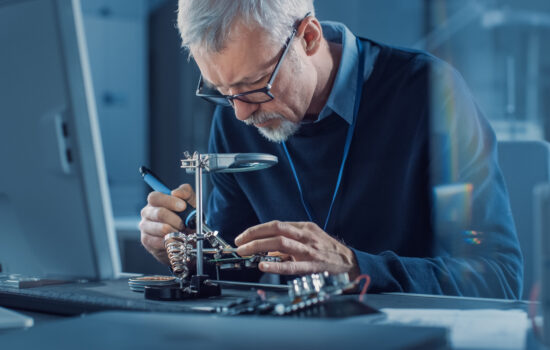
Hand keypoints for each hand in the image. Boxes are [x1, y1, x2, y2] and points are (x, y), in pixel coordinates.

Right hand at [139, 184, 195, 264]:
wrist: (188, 234)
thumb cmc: (187, 215)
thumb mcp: (190, 201)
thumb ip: (185, 192)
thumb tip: (176, 192)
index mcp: (155, 200)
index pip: (154, 197)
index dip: (170, 202)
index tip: (183, 206)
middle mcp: (147, 212)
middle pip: (159, 213)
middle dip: (176, 219)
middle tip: (183, 223)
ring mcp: (145, 227)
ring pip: (161, 229)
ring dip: (176, 231)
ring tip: (181, 232)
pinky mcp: (146, 240)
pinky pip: (160, 241)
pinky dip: (172, 241)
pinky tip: (176, 239)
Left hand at [235, 221, 359, 278]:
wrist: (350, 264)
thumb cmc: (328, 251)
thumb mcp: (309, 240)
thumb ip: (288, 244)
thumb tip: (268, 250)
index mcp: (304, 228)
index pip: (276, 224)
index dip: (257, 229)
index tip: (243, 236)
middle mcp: (306, 236)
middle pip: (276, 230)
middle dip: (254, 235)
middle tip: (239, 244)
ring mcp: (309, 250)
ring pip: (281, 243)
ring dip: (259, 246)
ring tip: (245, 252)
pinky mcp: (312, 265)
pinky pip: (291, 266)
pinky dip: (276, 265)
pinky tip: (264, 265)